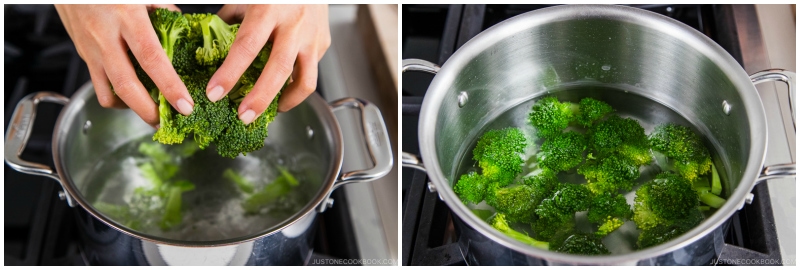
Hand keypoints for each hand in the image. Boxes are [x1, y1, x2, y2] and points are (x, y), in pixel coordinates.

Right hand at [55, 4, 193, 126]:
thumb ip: (163, 10)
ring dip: (131, 109)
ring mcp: (90, 48)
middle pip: (126, 84)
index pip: (152, 59)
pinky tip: (130, 95)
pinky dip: (115, 97)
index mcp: (127, 17)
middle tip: (165, 122)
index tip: (185, 105)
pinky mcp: (82, 54)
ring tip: (150, 114)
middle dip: (147, 110)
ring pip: (108, 92)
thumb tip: (180, 29)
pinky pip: (98, 84)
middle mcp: (106, 36)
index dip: (169, 86)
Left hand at [208, 5, 330, 123]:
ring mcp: (313, 36)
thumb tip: (211, 48)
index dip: (229, 73)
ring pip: (305, 80)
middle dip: (259, 98)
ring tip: (270, 111)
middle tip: (243, 117)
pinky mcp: (323, 44)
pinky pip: (310, 71)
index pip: (247, 46)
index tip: (214, 93)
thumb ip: (230, 19)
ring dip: (286, 101)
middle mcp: (294, 24)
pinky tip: (283, 89)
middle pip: (278, 69)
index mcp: (269, 8)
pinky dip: (296, 85)